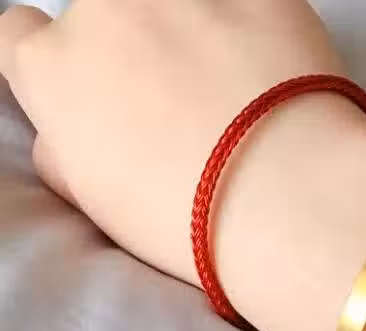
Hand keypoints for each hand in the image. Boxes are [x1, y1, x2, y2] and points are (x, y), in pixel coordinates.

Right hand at [0, 0, 351, 283]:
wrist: (288, 199)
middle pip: (107, 19)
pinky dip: (253, 30)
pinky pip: (244, 4)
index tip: (96, 93)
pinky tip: (278, 80)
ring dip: (192, 34)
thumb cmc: (188, 222)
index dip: (61, 67)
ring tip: (238, 94)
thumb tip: (65, 133)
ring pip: (175, 5)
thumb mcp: (100, 207)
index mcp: (54, 70)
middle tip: (186, 105)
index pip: (22, 37)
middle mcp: (106, 11)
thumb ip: (66, 153)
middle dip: (135, 53)